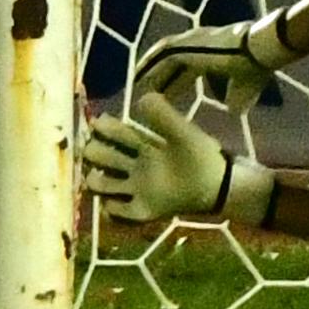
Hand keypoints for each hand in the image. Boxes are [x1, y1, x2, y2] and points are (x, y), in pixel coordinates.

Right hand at [74, 95, 228, 218]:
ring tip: (96, 178)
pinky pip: (119, 211)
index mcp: (145, 146)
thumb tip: (141, 97)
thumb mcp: (181, 132)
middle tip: (90, 151)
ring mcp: (138, 189)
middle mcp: (136, 167)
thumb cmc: (200, 155)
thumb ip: (163, 115)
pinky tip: (110, 204)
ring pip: (104, 184)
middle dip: (94, 154)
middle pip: (104, 158)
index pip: (117, 134)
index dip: (105, 128)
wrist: (217, 185)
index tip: (96, 124)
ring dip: (97, 182)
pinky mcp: (143, 209)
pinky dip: (111, 209)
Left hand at [126, 15, 292, 109]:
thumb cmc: (255, 68)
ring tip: (136, 83)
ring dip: (149, 69)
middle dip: (160, 77)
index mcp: (211, 55)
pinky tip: (138, 77)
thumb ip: (238, 98)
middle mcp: (198, 45)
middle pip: (172, 62)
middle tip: (146, 91)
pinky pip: (160, 57)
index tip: (167, 95)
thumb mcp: (245, 87)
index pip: (188, 70)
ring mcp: (190, 42)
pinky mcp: (186, 47)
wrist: (258, 50)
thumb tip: (234, 110)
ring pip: (162, 56)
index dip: (177, 83)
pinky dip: (148, 66)